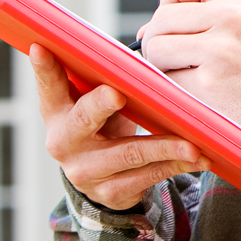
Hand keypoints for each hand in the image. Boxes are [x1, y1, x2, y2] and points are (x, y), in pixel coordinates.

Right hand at [32, 44, 206, 210]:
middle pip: (83, 120)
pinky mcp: (110, 192)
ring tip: (191, 143)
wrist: (104, 179)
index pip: (48, 86)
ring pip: (129, 154)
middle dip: (101, 105)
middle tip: (117, 94)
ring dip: (165, 146)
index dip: (44, 69)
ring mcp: (85, 171)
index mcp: (57, 112)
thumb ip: (107, 79)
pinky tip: (198, 158)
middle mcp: (64, 142)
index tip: (42, 48)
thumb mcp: (97, 103)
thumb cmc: (104, 125)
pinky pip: (148, 176)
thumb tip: (141, 47)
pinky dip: (177, 164)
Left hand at [136, 0, 240, 130]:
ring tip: (194, 70)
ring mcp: (219, 49)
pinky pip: (165, 79)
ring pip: (155, 48)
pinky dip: (175, 87)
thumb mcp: (238, 19)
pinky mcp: (207, 82)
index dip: (171, 1)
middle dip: (163, 39)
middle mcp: (229, 14)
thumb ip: (193, 13)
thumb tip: (142, 33)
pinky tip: (201, 88)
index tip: (189, 21)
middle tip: (188, 55)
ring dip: (165, 64)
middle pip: (160, 18)